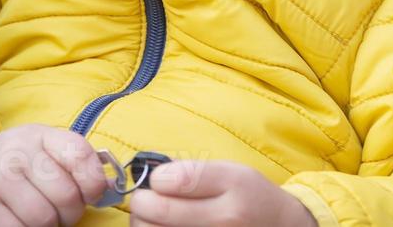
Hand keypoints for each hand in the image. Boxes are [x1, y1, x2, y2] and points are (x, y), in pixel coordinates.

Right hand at [0, 124, 109, 226]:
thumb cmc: (13, 162)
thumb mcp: (43, 148)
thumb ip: (74, 162)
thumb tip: (110, 186)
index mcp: (40, 135)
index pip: (81, 156)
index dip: (93, 183)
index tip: (88, 195)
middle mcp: (17, 152)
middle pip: (66, 195)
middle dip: (70, 214)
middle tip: (60, 214)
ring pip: (43, 219)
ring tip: (40, 220)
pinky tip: (22, 225)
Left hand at [127, 160, 318, 226]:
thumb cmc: (251, 198)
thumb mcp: (233, 173)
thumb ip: (194, 172)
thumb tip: (156, 176)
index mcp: (229, 196)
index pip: (170, 187)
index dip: (154, 181)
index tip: (158, 180)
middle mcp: (220, 224)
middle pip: (154, 214)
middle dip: (141, 202)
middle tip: (147, 199)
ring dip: (143, 223)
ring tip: (153, 216)